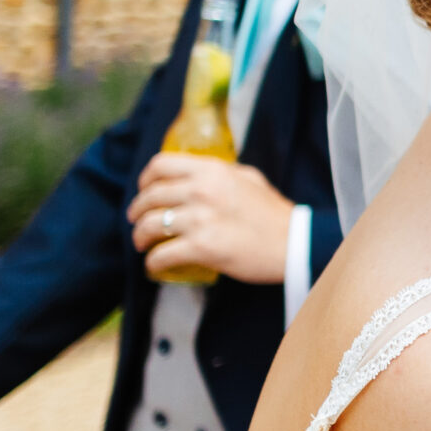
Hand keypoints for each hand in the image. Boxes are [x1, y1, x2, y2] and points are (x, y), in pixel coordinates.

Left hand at [128, 153, 294, 282]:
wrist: (293, 243)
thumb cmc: (274, 212)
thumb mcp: (248, 178)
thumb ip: (220, 173)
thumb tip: (197, 175)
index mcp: (211, 171)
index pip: (160, 165)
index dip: (145, 179)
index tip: (144, 190)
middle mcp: (201, 191)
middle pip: (149, 197)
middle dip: (137, 212)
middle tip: (138, 222)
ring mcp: (199, 220)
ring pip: (149, 226)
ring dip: (140, 237)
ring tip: (143, 244)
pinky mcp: (201, 248)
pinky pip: (162, 255)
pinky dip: (153, 263)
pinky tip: (154, 266)